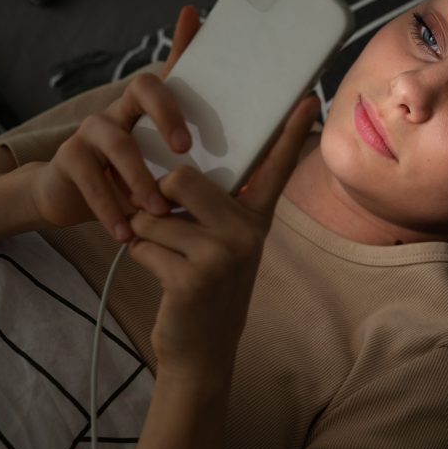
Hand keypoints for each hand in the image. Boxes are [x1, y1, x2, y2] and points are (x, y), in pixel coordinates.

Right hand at [28, 6, 201, 239]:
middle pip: (143, 87)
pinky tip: (125, 233)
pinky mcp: (70, 158)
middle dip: (167, 113)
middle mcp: (122, 110)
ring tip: (158, 210)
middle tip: (185, 149)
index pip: (170, 72)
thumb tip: (250, 175)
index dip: (180, 40)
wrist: (69, 202)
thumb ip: (199, 168)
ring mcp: (92, 130)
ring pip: (118, 142)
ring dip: (141, 179)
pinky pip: (91, 178)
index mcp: (150, 110)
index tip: (193, 18)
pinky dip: (110, 209)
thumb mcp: (165, 173)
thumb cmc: (130, 185)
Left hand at [126, 93, 319, 380]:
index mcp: (256, 219)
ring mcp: (223, 256)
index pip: (274, 168)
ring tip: (169, 261)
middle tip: (168, 227)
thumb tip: (174, 172)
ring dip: (145, 237)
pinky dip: (139, 259)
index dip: (290, 131)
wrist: (201, 352)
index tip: (308, 96)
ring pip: (152, 215)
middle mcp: (248, 232)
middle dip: (158, 201)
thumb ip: (210, 208)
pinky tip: (164, 280)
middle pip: (181, 179)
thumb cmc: (203, 288)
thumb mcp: (221, 246)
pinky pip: (142, 244)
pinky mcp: (194, 278)